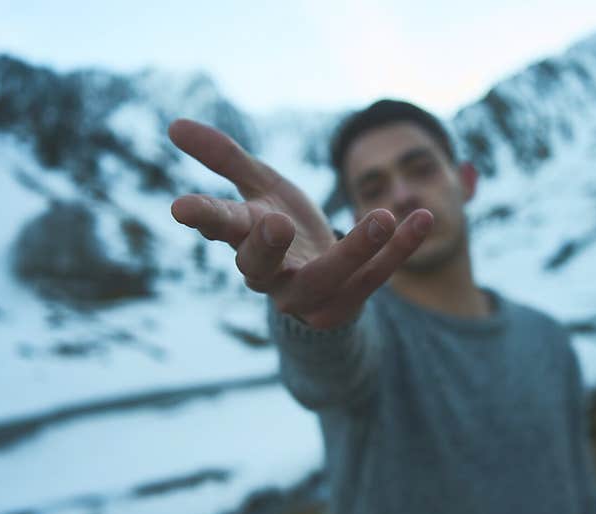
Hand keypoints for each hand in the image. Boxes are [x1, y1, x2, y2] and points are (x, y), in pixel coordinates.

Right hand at [167, 118, 433, 328]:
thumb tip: (173, 125)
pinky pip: (374, 279)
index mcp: (244, 241)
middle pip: (260, 268)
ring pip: (327, 279)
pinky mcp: (343, 306)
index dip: (202, 218)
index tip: (180, 208)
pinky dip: (399, 251)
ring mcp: (306, 297)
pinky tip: (422, 218)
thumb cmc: (280, 226)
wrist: (319, 280)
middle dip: (267, 247)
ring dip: (356, 249)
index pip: (219, 228)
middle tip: (275, 222)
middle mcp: (269, 276)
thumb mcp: (260, 187)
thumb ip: (226, 157)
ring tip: (383, 215)